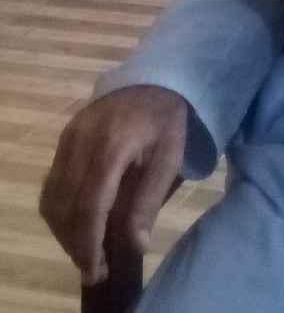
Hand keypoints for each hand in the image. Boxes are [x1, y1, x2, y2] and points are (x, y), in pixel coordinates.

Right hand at [39, 85, 187, 284]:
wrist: (155, 76)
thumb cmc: (167, 118)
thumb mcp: (170, 156)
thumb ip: (149, 200)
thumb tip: (134, 245)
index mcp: (113, 144)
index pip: (90, 204)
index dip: (89, 242)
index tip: (95, 269)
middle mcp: (83, 140)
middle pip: (66, 206)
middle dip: (76, 242)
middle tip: (94, 266)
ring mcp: (69, 137)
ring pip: (53, 197)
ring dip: (64, 229)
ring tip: (87, 248)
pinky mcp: (65, 137)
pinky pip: (52, 182)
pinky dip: (60, 209)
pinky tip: (79, 222)